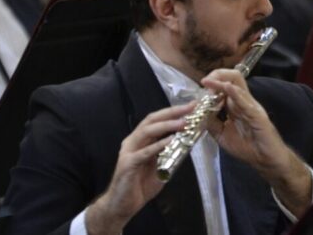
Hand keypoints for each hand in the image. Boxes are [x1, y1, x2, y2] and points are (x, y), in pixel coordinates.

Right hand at [85, 102, 194, 234]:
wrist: (121, 206)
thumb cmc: (139, 186)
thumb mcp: (160, 167)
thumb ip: (170, 155)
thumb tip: (188, 143)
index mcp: (140, 140)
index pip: (157, 120)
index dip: (173, 112)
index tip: (191, 106)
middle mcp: (133, 141)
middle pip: (152, 120)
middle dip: (172, 112)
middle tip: (189, 108)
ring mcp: (129, 151)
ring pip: (147, 132)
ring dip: (166, 125)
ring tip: (183, 123)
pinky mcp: (128, 164)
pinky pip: (144, 152)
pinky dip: (158, 145)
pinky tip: (170, 141)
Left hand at [201, 70, 312, 217]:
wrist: (266, 161)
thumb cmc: (247, 147)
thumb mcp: (222, 134)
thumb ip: (211, 122)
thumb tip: (196, 113)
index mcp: (236, 104)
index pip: (225, 84)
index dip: (212, 83)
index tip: (200, 89)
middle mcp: (244, 102)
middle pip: (233, 77)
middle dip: (217, 74)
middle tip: (204, 82)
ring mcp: (251, 107)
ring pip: (238, 85)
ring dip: (221, 82)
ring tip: (208, 83)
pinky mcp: (258, 116)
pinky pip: (245, 102)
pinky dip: (236, 94)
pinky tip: (227, 88)